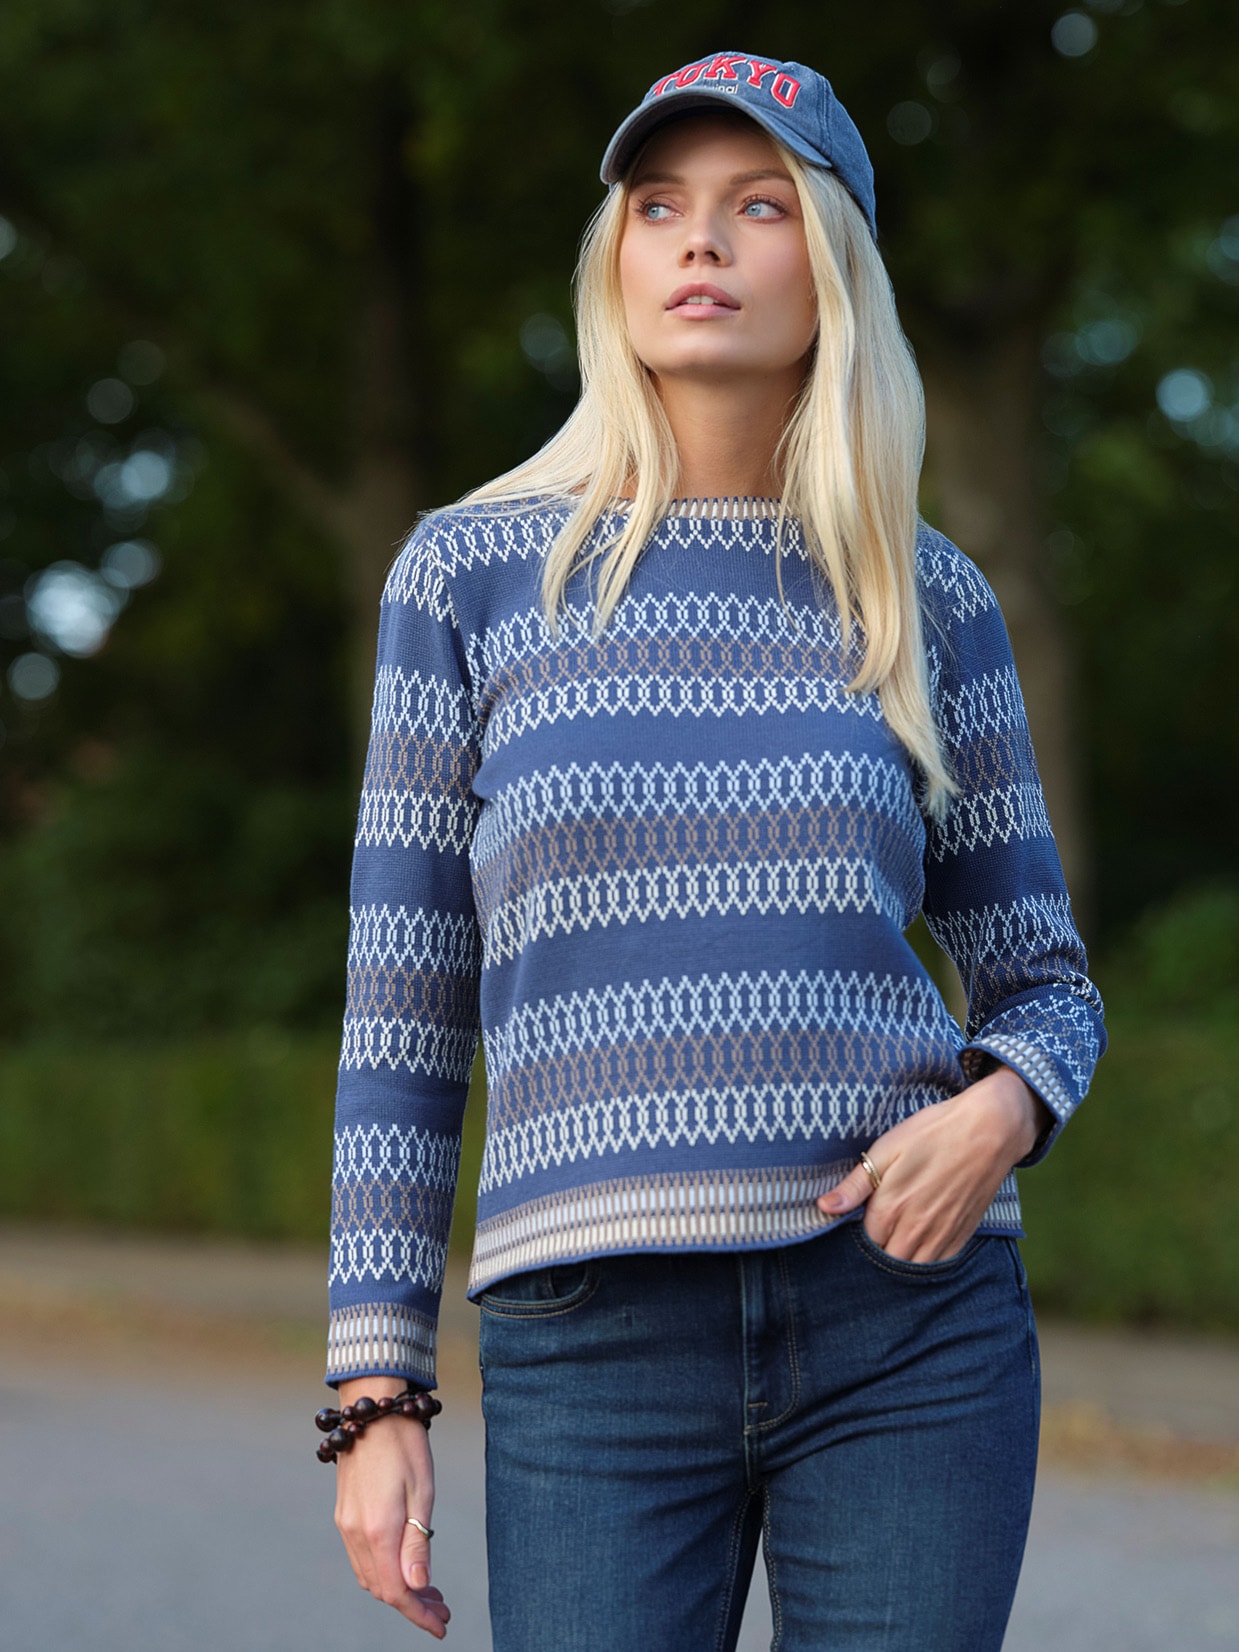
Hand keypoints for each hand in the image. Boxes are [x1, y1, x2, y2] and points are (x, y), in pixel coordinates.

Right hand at [333, 1376, 449, 1638]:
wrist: (373, 1407)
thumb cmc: (405, 1444)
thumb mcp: (422, 1491)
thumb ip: (417, 1543)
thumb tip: (417, 1586)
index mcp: (377, 1530)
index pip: (397, 1591)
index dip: (419, 1615)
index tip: (442, 1626)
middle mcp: (355, 1533)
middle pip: (382, 1588)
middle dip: (412, 1604)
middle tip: (443, 1607)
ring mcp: (345, 1523)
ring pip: (369, 1575)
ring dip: (398, 1588)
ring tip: (429, 1589)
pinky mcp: (344, 1513)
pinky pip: (361, 1557)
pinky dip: (383, 1569)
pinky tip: (404, 1563)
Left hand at [816, 1066, 1051, 1263]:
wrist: (989, 1131)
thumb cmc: (933, 1134)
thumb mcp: (886, 1149)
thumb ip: (855, 1185)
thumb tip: (824, 1207)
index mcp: (890, 1209)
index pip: (862, 1242)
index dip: (856, 1235)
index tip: (856, 1223)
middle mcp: (914, 1231)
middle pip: (886, 1261)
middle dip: (877, 1253)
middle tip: (875, 1233)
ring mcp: (941, 1237)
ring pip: (912, 1269)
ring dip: (900, 1262)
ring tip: (895, 1242)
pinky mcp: (962, 1236)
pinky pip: (938, 1265)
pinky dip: (926, 1263)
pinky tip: (920, 1246)